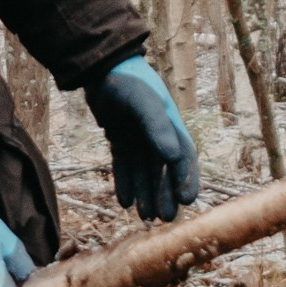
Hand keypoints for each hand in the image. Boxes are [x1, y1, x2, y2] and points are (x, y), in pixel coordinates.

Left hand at [85, 57, 199, 221]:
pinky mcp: (119, 138)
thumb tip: (171, 156)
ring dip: (146, 193)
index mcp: (170, 124)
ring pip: (144, 171)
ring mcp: (137, 137)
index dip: (185, 179)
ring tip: (145, 217)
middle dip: (166, 194)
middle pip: (164, 170)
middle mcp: (156, 134)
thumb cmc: (125, 80)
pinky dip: (125, 183)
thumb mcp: (143, 101)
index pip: (183, 157)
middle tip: (165, 219)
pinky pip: (124, 165)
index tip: (187, 201)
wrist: (99, 67)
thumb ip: (157, 126)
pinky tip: (124, 201)